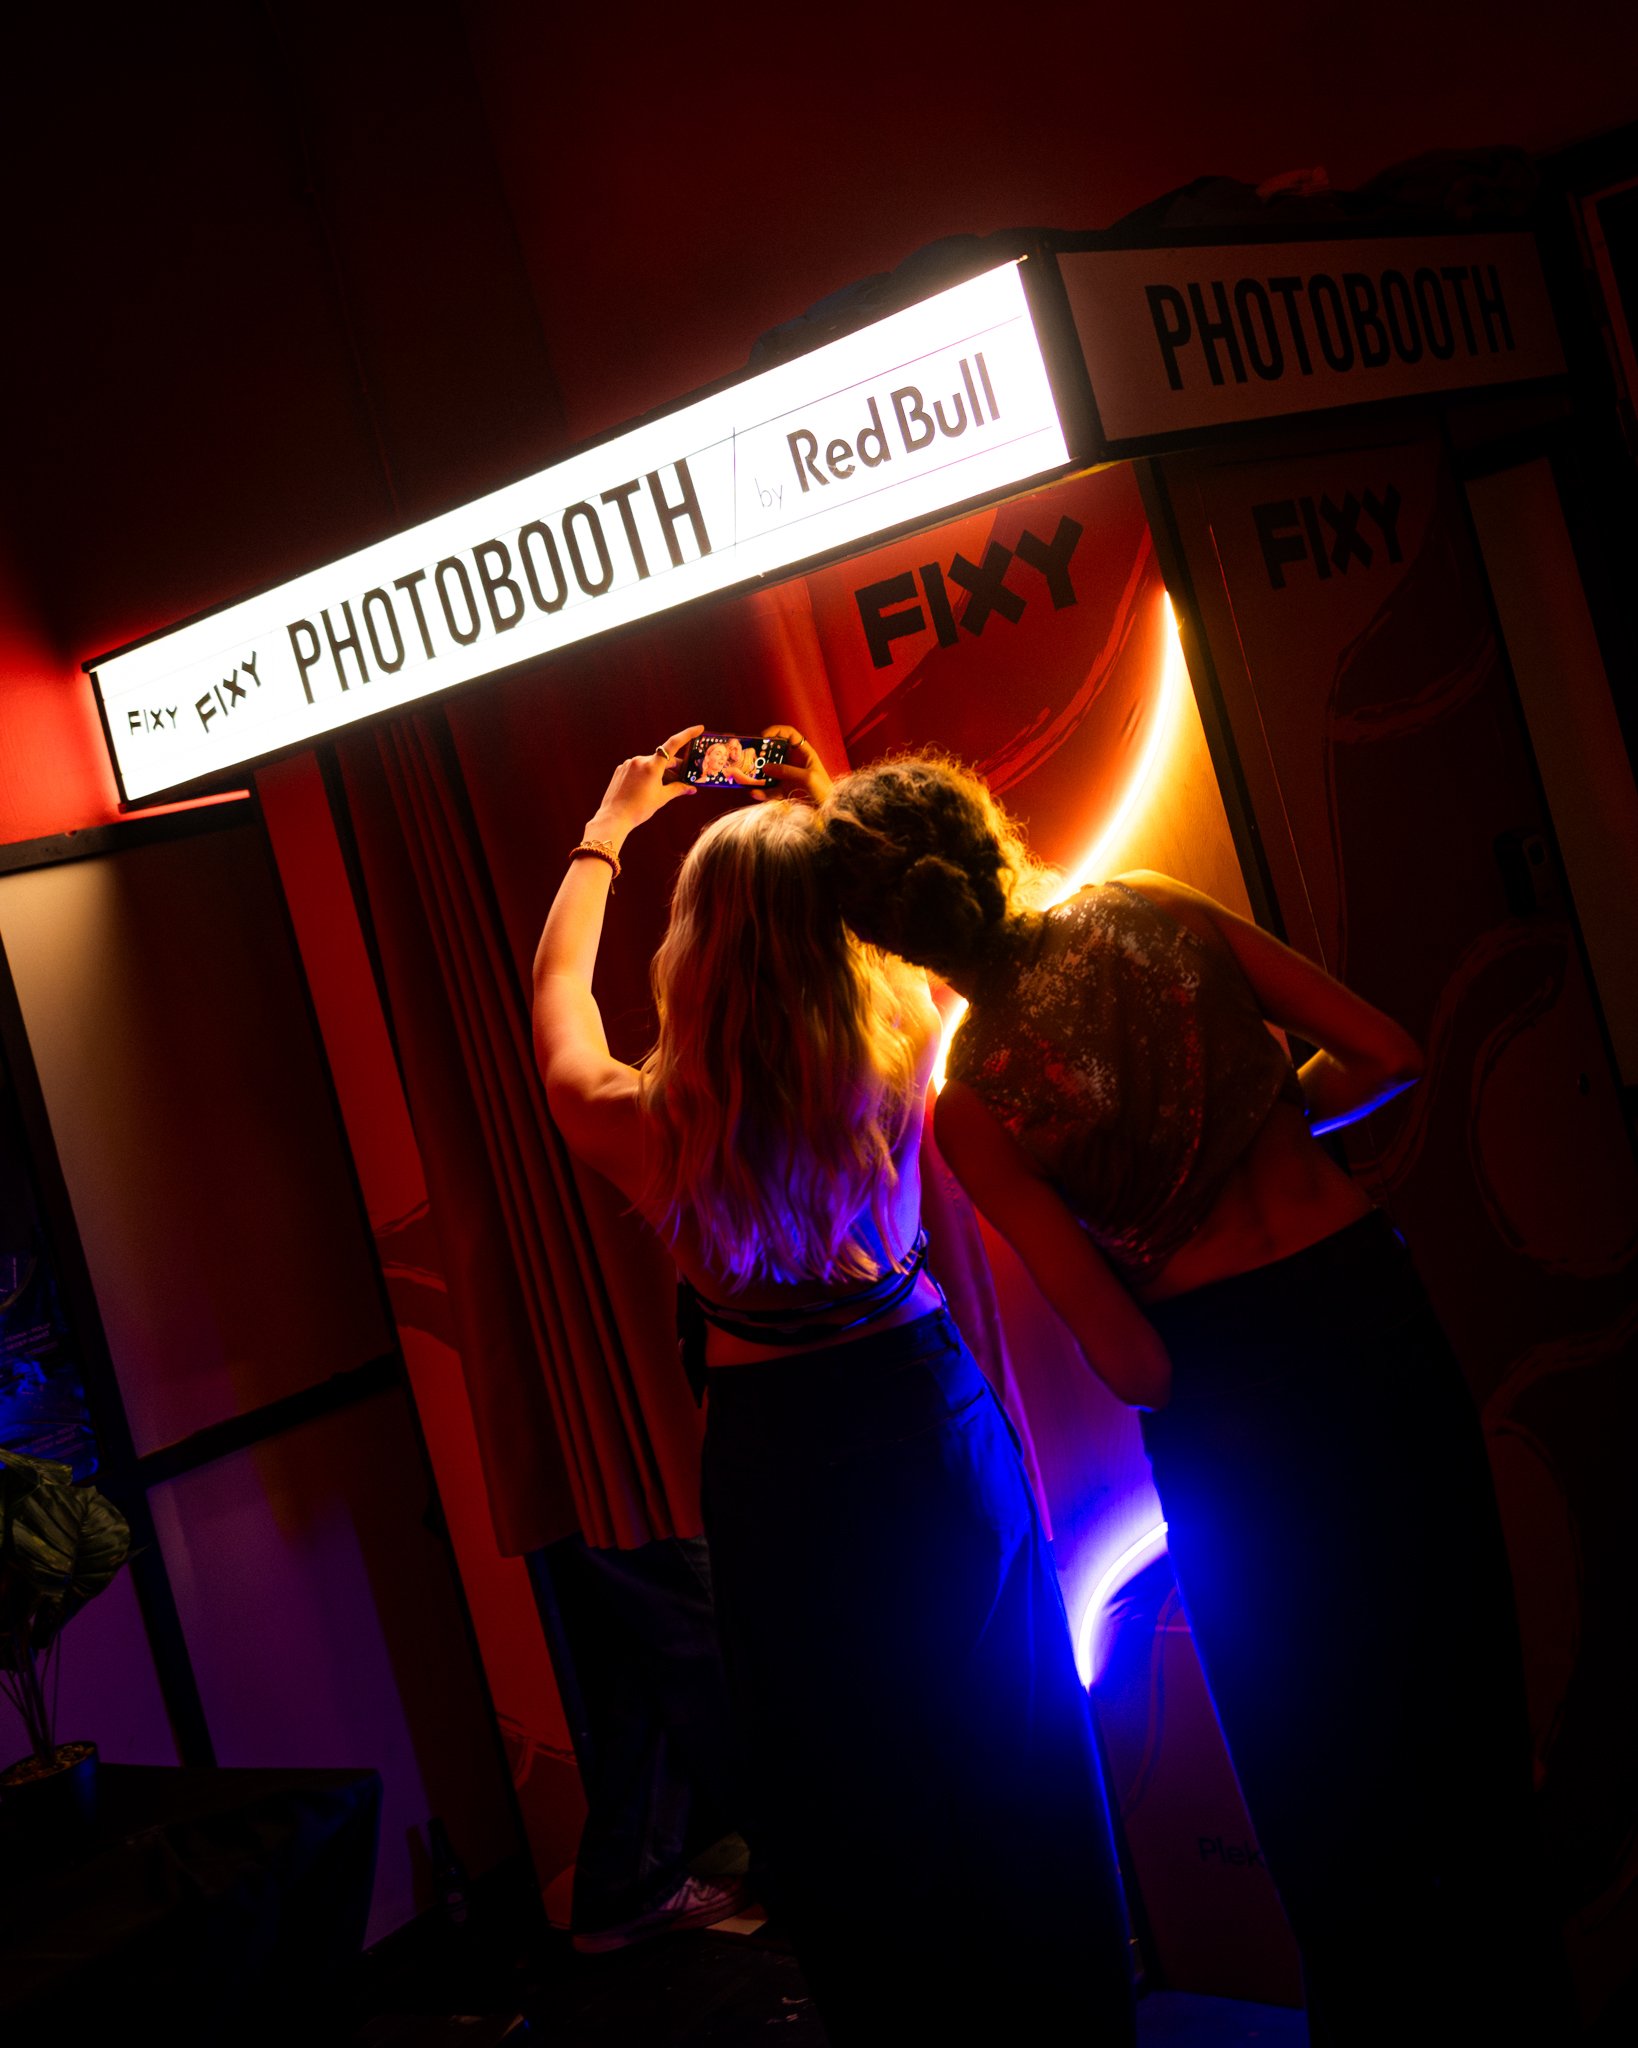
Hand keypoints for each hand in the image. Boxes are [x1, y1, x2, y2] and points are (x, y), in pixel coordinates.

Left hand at [586, 724, 702, 839]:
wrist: (614, 817)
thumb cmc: (639, 809)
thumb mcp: (662, 798)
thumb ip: (678, 789)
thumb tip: (691, 788)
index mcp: (652, 766)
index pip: (673, 744)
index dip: (687, 734)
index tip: (699, 728)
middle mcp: (639, 760)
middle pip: (663, 759)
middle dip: (674, 768)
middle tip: (683, 779)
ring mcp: (628, 764)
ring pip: (650, 764)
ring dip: (659, 773)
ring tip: (663, 788)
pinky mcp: (621, 769)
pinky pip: (638, 768)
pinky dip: (646, 775)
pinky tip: (646, 788)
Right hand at [734, 725, 834, 804]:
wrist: (828, 810)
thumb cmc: (824, 790)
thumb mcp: (807, 777)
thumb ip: (787, 771)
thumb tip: (766, 767)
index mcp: (803, 753)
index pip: (789, 734)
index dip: (776, 731)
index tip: (763, 737)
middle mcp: (793, 762)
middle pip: (774, 752)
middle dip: (762, 753)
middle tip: (752, 757)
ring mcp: (788, 776)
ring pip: (769, 771)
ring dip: (758, 773)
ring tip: (748, 776)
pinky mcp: (784, 790)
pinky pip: (770, 789)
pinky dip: (761, 792)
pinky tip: (755, 793)